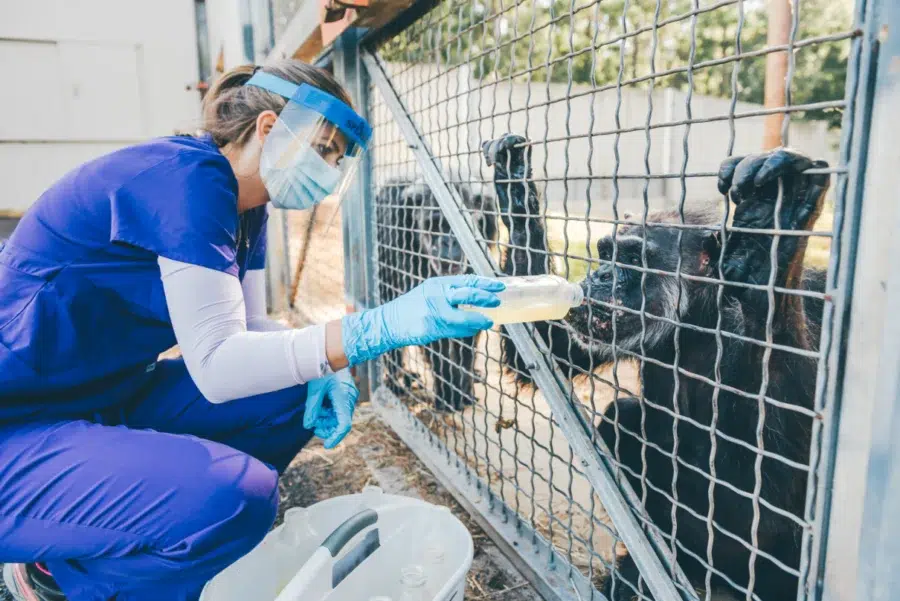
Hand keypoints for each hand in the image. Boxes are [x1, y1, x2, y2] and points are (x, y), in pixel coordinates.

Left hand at [303, 369, 359, 448]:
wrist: (330, 353)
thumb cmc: (321, 369)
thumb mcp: (314, 389)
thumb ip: (312, 408)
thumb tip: (308, 426)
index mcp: (343, 398)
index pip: (344, 424)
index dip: (336, 437)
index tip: (326, 446)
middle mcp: (349, 400)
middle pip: (341, 422)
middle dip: (327, 427)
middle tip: (312, 423)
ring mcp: (348, 397)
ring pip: (339, 417)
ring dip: (326, 419)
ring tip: (315, 411)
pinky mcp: (345, 395)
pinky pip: (338, 409)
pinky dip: (329, 412)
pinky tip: (320, 406)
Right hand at [341, 274, 504, 365]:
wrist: (390, 322)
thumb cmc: (413, 307)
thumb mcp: (430, 291)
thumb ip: (450, 293)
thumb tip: (477, 296)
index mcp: (438, 283)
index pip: (467, 280)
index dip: (485, 283)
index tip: (499, 286)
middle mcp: (437, 294)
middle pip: (468, 294)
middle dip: (485, 298)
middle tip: (497, 302)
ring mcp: (434, 311)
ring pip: (465, 317)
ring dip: (479, 320)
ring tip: (488, 321)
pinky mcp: (432, 327)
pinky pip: (456, 330)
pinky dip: (467, 330)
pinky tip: (473, 329)